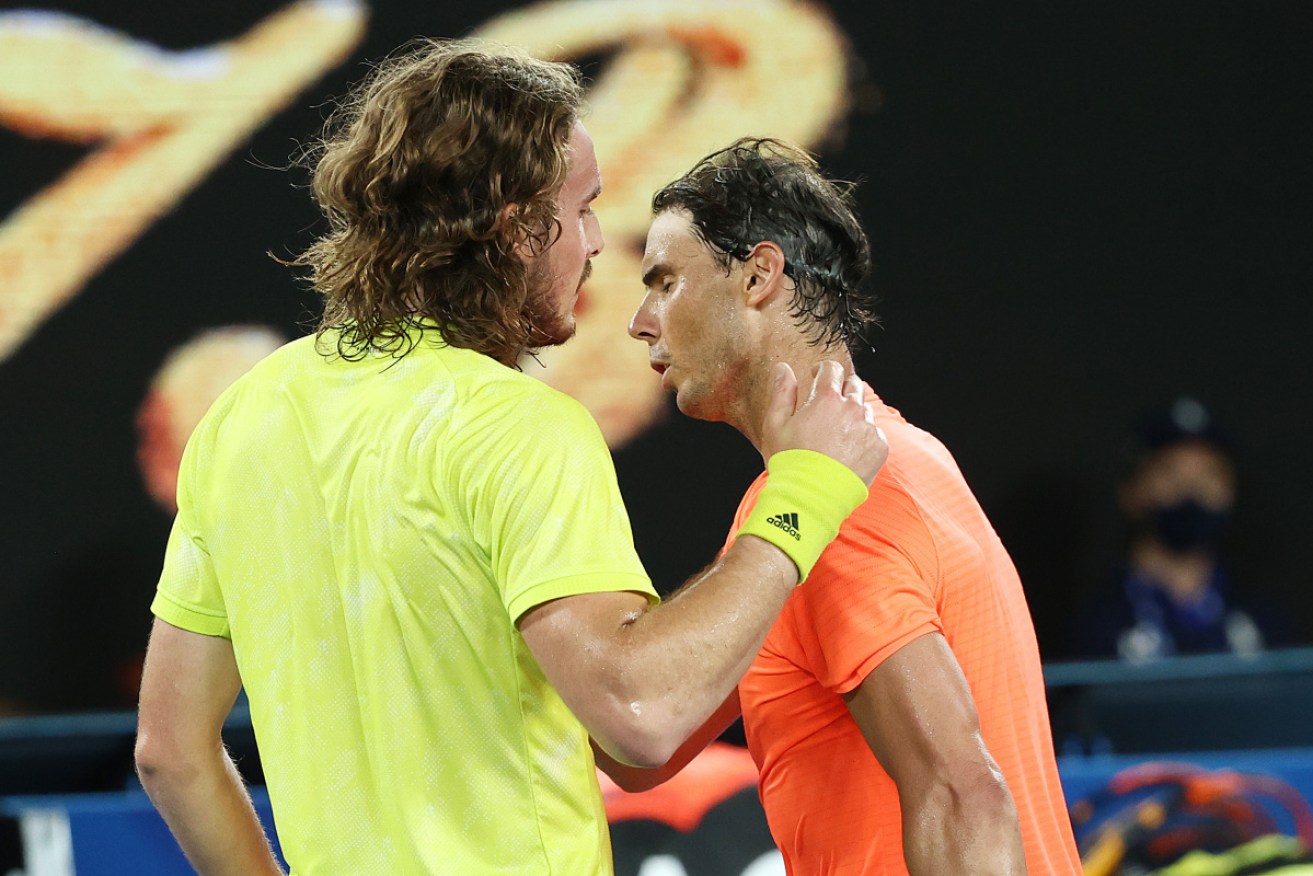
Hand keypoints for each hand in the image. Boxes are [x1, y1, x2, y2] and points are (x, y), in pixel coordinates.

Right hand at [760, 360, 887, 485]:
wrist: (813, 497)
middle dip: (842, 389)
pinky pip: (874, 433)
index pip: (831, 369)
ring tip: (837, 435)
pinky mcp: (879, 446)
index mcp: (825, 398)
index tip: (818, 378)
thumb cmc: (791, 462)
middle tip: (829, 406)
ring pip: (864, 410)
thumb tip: (783, 368)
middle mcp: (852, 408)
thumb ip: (782, 392)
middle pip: (853, 385)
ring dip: (853, 415)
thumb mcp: (775, 425)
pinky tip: (848, 451)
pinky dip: (863, 437)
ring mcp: (868, 427)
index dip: (823, 370)